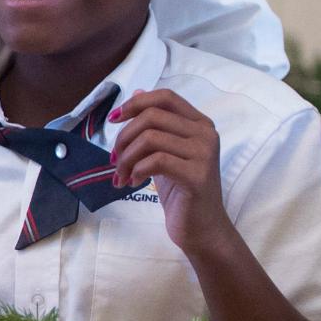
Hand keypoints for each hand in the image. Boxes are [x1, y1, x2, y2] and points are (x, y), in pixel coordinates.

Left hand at [109, 88, 233, 257]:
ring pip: (150, 138)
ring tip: (123, 175)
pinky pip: (156, 161)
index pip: (165, 97)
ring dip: (127, 158)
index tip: (114, 119)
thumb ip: (155, 126)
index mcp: (199, 124)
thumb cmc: (181, 191)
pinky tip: (133, 183)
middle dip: (124, 137)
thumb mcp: (164, 153)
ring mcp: (204, 154)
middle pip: (151, 116)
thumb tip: (137, 92)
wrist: (202, 229)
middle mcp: (206, 134)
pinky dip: (136, 170)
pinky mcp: (197, 175)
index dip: (135, 103)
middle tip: (115, 159)